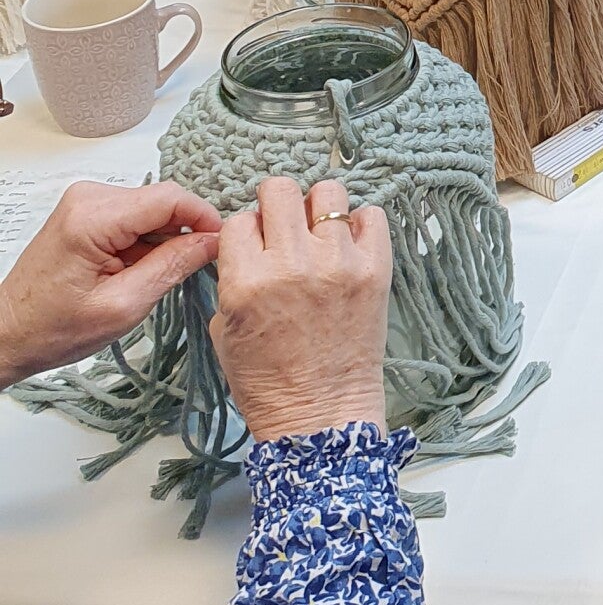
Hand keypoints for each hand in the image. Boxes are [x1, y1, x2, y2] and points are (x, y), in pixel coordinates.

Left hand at [0, 181, 221, 384]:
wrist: (7, 335)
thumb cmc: (50, 329)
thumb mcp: (122, 307)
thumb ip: (172, 267)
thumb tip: (213, 241)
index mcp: (92, 218)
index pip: (170, 197)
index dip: (203, 218)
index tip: (218, 245)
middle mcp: (88, 198)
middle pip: (162, 200)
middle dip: (181, 233)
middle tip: (183, 271)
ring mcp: (85, 202)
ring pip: (151, 208)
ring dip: (162, 239)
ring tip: (149, 276)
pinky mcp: (85, 212)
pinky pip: (134, 215)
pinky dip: (144, 240)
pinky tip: (134, 269)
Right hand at [211, 178, 390, 444]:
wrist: (321, 413)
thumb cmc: (268, 381)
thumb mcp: (225, 332)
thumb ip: (232, 280)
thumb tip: (249, 242)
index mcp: (246, 282)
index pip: (238, 220)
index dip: (245, 232)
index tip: (254, 245)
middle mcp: (292, 264)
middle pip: (280, 190)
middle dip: (276, 204)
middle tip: (285, 226)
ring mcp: (338, 262)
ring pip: (328, 192)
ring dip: (319, 208)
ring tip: (320, 233)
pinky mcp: (376, 267)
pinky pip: (371, 215)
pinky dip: (360, 224)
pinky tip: (349, 246)